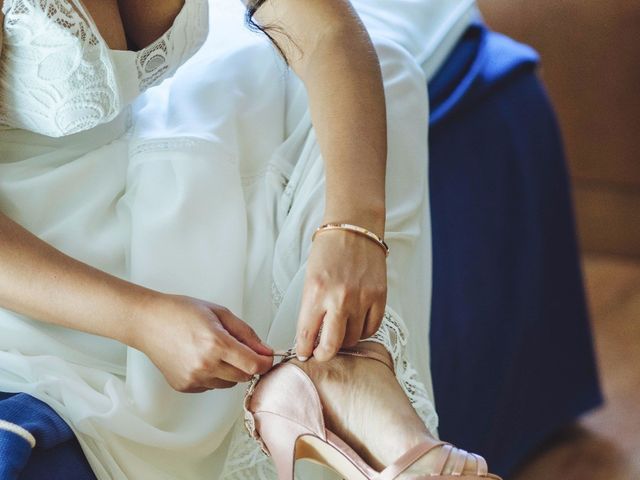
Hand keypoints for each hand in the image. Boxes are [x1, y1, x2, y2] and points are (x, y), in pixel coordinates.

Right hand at [133, 294, 273, 392]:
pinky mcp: (185, 386)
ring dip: (230, 371)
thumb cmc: (180, 312)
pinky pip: (211, 386)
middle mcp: (205, 365)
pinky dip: (213, 375)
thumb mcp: (220, 313)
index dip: (265, 362)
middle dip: (248, 364)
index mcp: (216, 344)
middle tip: (238, 348)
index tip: (266, 357)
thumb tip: (265, 350)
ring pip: (228, 384)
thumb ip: (246, 333)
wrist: (147, 322)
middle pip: (244, 377)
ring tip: (214, 351)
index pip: (254, 365)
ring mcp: (194, 378)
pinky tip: (200, 358)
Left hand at [295, 227, 387, 361]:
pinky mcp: (379, 297)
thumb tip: (310, 337)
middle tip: (321, 353)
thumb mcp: (309, 279)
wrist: (354, 229)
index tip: (304, 353)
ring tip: (339, 331)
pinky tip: (356, 324)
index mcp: (316, 292)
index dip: (304, 349)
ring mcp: (362, 299)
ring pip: (353, 339)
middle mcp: (339, 298)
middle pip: (332, 346)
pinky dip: (363, 330)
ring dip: (344, 340)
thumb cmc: (328, 252)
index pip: (307, 335)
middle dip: (323, 355)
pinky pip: (371, 328)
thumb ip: (311, 309)